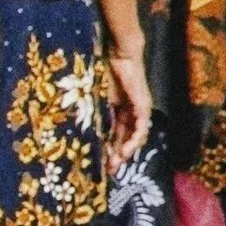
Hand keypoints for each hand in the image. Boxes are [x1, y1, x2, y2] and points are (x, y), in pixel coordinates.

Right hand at [105, 46, 153, 170]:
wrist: (119, 55)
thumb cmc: (105, 71)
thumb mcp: (96, 98)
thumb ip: (94, 113)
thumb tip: (82, 129)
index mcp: (119, 110)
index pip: (115, 134)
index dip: (109, 149)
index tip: (101, 163)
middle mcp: (131, 112)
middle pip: (126, 139)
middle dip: (117, 155)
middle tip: (109, 171)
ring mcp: (139, 109)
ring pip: (135, 136)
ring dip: (126, 151)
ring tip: (117, 163)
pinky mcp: (143, 106)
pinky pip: (141, 127)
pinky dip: (135, 139)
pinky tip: (127, 149)